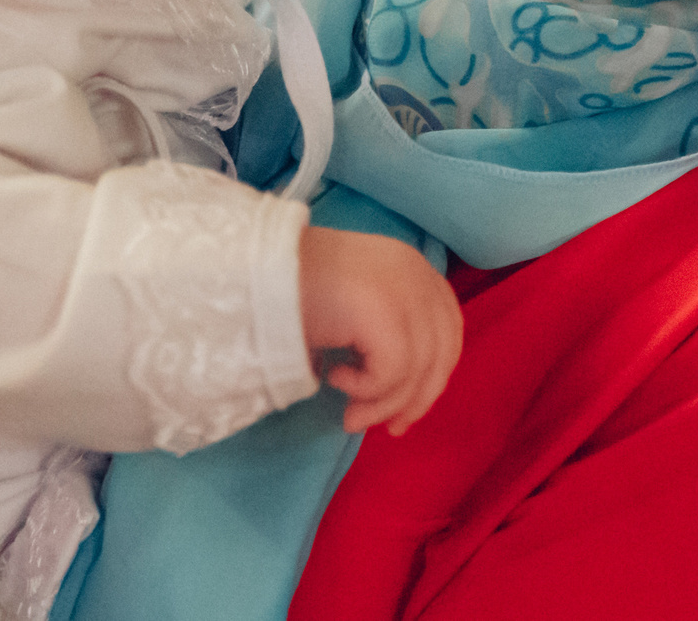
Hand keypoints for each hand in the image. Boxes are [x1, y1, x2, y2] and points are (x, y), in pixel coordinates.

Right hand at [297, 226, 461, 434]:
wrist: (250, 268)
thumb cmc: (289, 292)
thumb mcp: (352, 308)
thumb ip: (385, 333)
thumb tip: (403, 394)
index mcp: (411, 266)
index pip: (447, 328)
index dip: (433, 375)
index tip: (406, 411)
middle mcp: (415, 271)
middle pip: (442, 351)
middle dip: (416, 399)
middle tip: (388, 430)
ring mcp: (402, 287)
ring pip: (418, 369)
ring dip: (382, 405)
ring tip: (349, 416)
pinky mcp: (383, 309)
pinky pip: (392, 372)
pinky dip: (365, 390)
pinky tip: (333, 378)